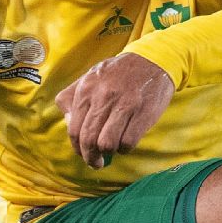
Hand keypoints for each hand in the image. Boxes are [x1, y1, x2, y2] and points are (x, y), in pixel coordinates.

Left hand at [55, 53, 174, 168]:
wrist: (153, 60)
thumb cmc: (119, 72)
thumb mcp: (90, 76)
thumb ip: (73, 97)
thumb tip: (68, 121)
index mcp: (87, 89)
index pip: (74, 129)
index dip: (77, 148)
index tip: (83, 154)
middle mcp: (103, 97)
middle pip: (89, 140)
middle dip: (91, 157)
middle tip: (96, 162)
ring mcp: (124, 105)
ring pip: (107, 144)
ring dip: (108, 153)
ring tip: (112, 151)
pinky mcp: (143, 113)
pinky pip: (128, 142)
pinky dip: (125, 149)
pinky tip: (126, 143)